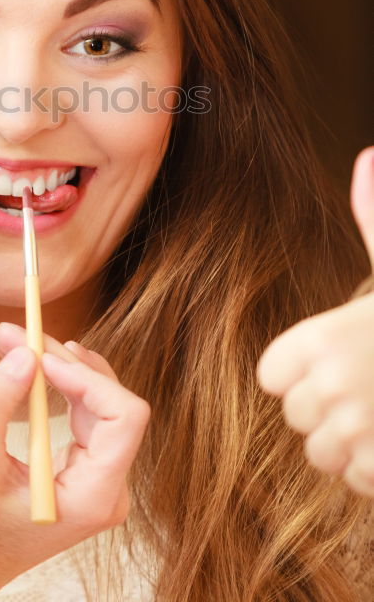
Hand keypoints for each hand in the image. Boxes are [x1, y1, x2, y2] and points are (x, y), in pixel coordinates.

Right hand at [0, 324, 149, 600]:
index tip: (39, 357)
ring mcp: (98, 480)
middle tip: (17, 335)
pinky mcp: (82, 470)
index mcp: (93, 497)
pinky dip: (59, 385)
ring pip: (100, 402)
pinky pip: (86, 414)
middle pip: (112, 402)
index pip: (123, 416)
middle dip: (66, 363)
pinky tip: (34, 369)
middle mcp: (107, 488)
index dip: (86, 378)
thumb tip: (23, 354)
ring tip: (17, 344)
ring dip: (61, 368)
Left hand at [257, 146, 373, 496]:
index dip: (302, 371)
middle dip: (329, 409)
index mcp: (323, 337)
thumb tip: (368, 156)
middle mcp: (332, 388)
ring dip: (353, 443)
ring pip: (322, 454)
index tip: (341, 356)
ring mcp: (358, 435)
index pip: (272, 375)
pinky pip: (354, 482)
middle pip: (295, 417)